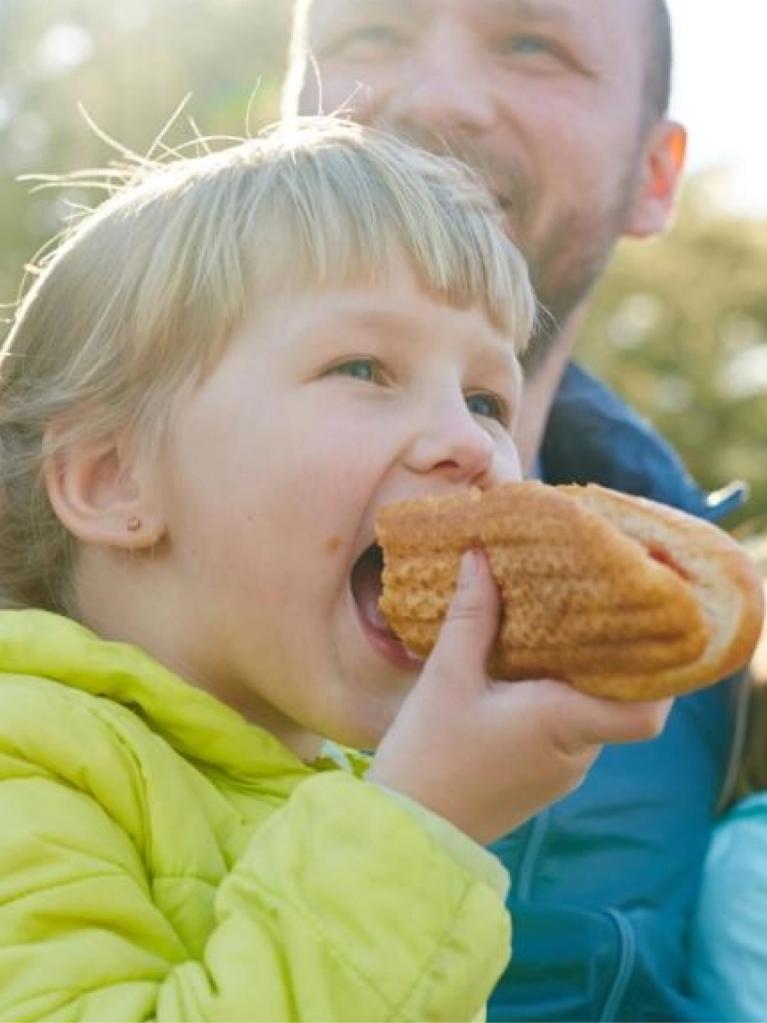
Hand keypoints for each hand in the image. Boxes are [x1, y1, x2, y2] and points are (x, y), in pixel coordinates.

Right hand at [368, 549, 672, 844]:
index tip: (642, 623)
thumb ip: (472, 616)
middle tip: (587, 600)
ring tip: (552, 621)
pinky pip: (566, 726)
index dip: (658, 671)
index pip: (646, 710)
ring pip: (589, 710)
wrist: (408, 834)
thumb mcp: (447, 677)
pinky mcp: (541, 779)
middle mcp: (576, 752)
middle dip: (607, 650)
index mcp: (563, 724)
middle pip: (618, 697)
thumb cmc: (428, 756)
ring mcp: (562, 771)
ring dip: (577, 671)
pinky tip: (524, 665)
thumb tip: (482, 557)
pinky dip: (556, 695)